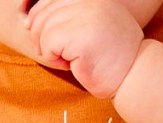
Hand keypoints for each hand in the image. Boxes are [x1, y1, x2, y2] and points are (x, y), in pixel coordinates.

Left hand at [26, 0, 143, 97]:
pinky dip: (54, 58)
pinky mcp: (81, 37)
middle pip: (44, 11)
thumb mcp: (90, 27)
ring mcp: (87, 16)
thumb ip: (69, 16)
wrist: (133, 75)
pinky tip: (72, 65)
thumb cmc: (109, 56)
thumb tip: (28, 19)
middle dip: (39, 34)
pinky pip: (48, 44)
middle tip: (53, 52)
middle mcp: (90, 1)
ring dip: (49, 48)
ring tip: (69, 59)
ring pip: (44, 28)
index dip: (37, 14)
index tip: (33, 29)